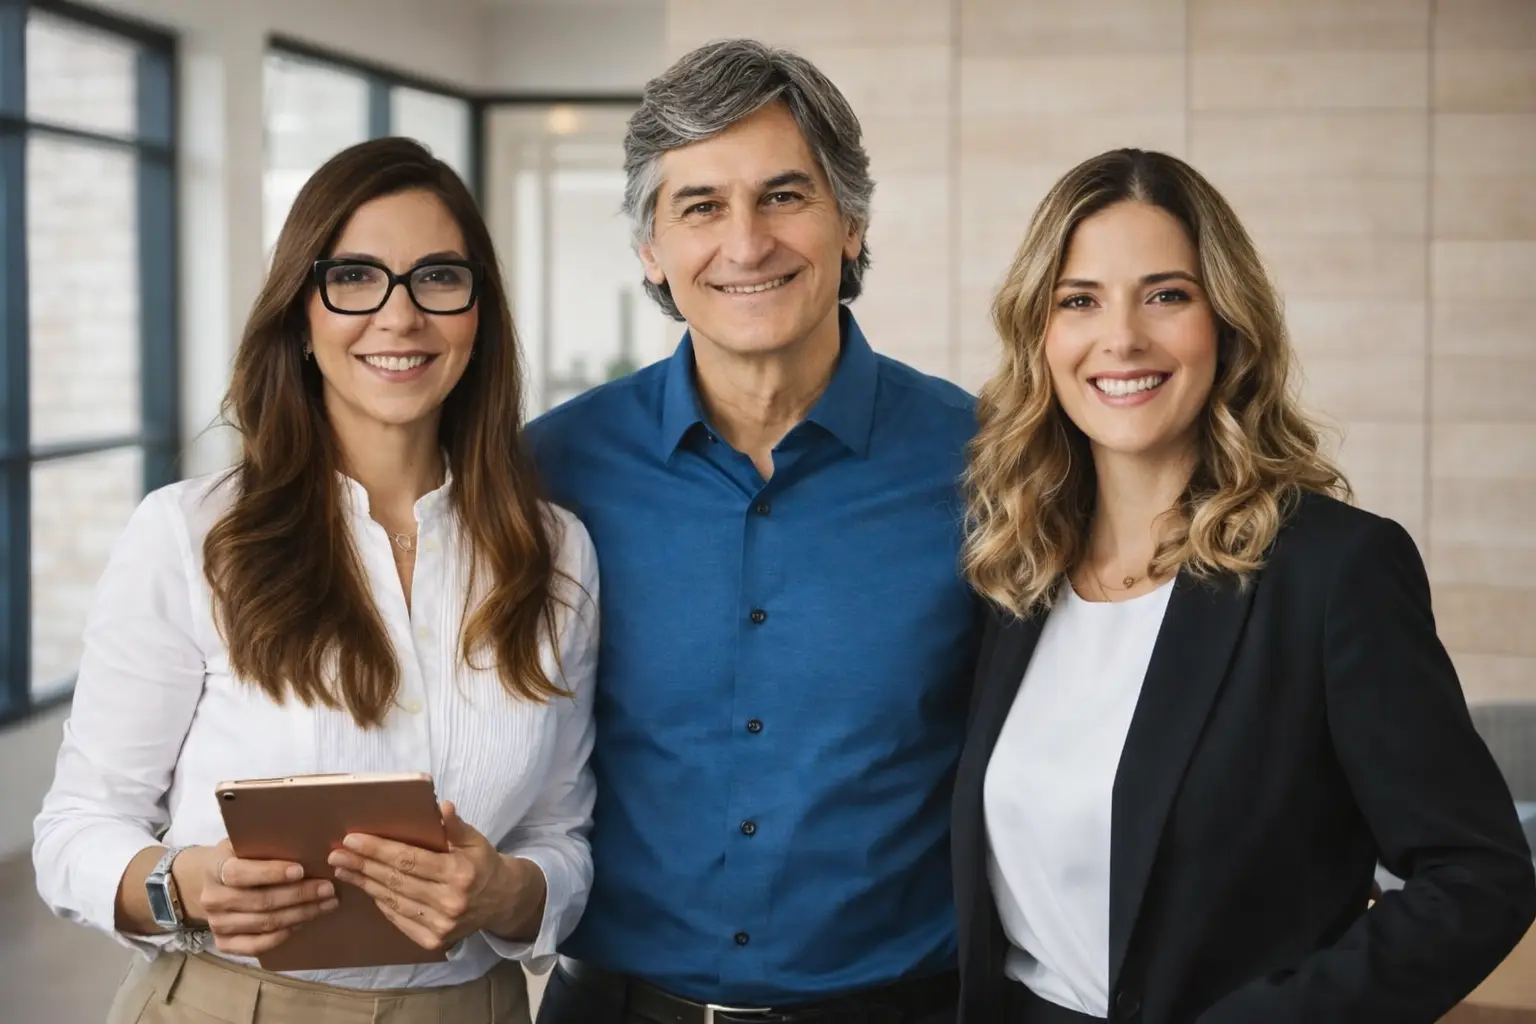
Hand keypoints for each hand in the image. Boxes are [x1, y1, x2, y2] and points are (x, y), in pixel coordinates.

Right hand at [173, 841, 337, 955]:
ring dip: (300, 914)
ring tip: (326, 904)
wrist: (213, 881)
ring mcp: (216, 924)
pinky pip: (255, 946)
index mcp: (215, 868)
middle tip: (328, 889)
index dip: (271, 873)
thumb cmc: (240, 857)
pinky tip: (302, 923)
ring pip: (264, 923)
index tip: (300, 870)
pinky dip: (282, 936)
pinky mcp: (223, 943)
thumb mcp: (246, 844)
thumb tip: (309, 846)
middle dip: (299, 895)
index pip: (240, 873)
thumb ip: (267, 845)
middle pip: (260, 902)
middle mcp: (212, 898)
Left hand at [328, 801, 535, 951]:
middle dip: (362, 865)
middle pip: (396, 881)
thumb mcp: (476, 840)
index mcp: (459, 873)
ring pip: (393, 901)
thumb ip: (456, 826)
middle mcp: (449, 902)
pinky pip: (399, 919)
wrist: (502, 901)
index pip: (410, 860)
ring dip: (364, 884)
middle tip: (337, 854)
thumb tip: (442, 806)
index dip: (379, 849)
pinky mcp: (433, 941)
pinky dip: (380, 903)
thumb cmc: (483, 864)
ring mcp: (441, 925)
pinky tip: (366, 888)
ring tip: (343, 870)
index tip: (353, 839)